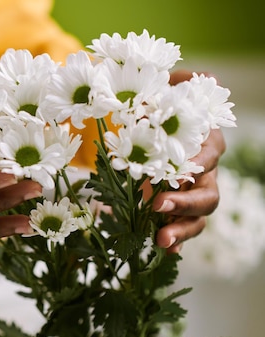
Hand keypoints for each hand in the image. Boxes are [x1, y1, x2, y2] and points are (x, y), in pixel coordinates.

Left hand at [153, 69, 226, 252]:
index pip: (211, 155)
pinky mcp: (172, 208)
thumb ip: (176, 83)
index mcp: (203, 143)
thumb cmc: (151, 105)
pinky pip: (179, 228)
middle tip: (158, 205)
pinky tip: (164, 251)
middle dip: (186, 203)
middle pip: (208, 194)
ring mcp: (189, 194)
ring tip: (162, 241)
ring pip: (198, 217)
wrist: (133, 124)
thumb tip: (200, 76)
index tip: (179, 171)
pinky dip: (174, 241)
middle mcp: (203, 172)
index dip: (199, 163)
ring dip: (182, 230)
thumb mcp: (157, 91)